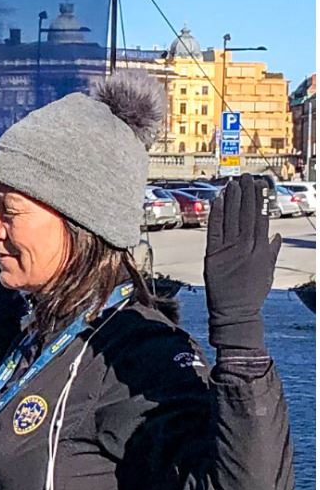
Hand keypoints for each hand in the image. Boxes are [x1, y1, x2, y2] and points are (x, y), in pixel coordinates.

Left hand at [205, 174, 280, 348]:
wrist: (234, 313)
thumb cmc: (251, 295)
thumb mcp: (267, 273)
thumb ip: (271, 253)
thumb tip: (277, 236)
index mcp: (262, 249)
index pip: (262, 218)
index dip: (260, 200)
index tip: (260, 184)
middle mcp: (247, 247)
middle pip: (248, 214)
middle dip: (248, 193)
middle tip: (247, 176)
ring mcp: (230, 251)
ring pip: (233, 218)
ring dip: (233, 198)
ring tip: (234, 182)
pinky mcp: (213, 256)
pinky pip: (215, 230)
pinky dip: (217, 214)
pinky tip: (219, 199)